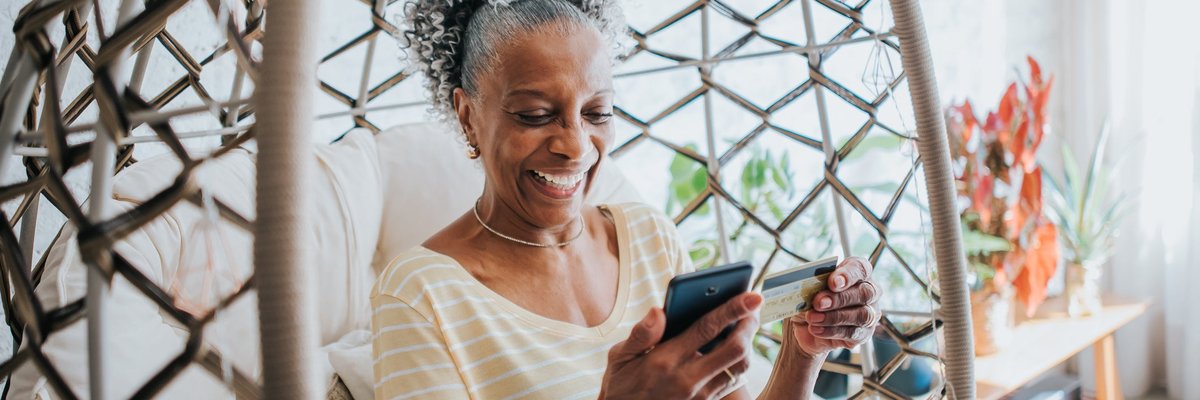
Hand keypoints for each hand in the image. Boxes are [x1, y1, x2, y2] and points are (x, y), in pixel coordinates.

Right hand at [600, 293, 762, 399]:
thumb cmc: (622, 385)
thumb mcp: (620, 358)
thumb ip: (641, 333)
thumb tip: (659, 310)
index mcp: (665, 360)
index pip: (706, 328)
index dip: (732, 309)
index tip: (752, 295)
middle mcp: (687, 378)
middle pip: (734, 348)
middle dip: (749, 324)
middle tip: (753, 306)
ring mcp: (699, 394)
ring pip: (739, 367)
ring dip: (748, 343)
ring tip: (746, 323)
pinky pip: (733, 381)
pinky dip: (740, 361)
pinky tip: (736, 346)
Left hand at [789, 257, 880, 358]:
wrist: (805, 325)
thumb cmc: (810, 299)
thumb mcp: (806, 289)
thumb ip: (811, 284)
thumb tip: (809, 288)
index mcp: (856, 272)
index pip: (860, 268)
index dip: (848, 275)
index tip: (832, 282)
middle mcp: (868, 291)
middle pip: (865, 293)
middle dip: (839, 298)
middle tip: (818, 303)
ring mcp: (870, 314)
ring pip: (862, 315)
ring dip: (834, 317)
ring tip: (813, 318)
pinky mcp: (863, 334)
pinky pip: (853, 333)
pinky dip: (832, 331)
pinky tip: (816, 329)